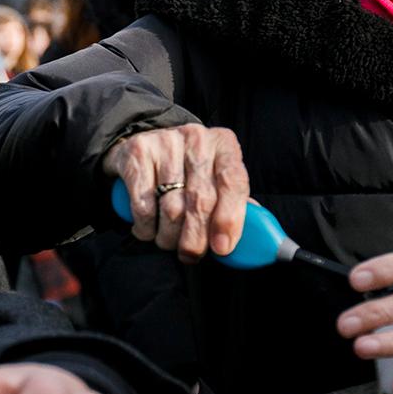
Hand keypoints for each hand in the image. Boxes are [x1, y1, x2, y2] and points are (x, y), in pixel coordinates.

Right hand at [103, 123, 249, 261]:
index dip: (230, 218)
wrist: (144, 144)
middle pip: (201, 200)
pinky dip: (146, 227)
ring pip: (171, 208)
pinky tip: (148, 230)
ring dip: (169, 236)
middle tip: (191, 254)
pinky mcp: (138, 152)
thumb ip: (233, 202)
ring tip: (168, 242)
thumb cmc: (187, 169)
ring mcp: (165, 142)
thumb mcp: (214, 176)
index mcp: (224, 144)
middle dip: (196, 238)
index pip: (233, 182)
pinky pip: (144, 205)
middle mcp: (197, 139)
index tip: (223, 247)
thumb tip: (254, 237)